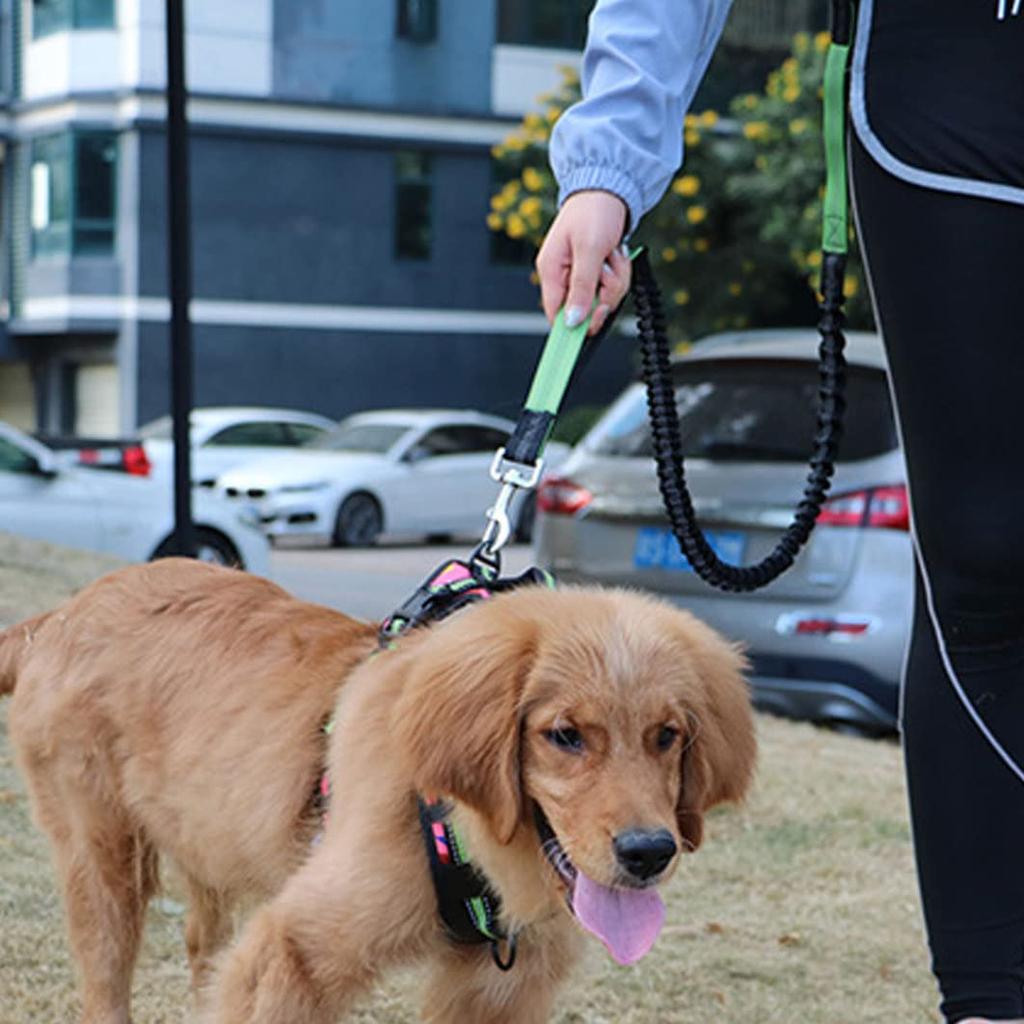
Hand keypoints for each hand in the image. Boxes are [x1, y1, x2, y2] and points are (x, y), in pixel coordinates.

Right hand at [535, 190, 631, 336]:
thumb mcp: (589, 249)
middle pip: (586, 310)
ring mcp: (581, 276)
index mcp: (551, 272)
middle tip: (609, 271)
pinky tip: (615, 255)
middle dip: (605, 294)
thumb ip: (581, 287)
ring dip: (616, 280)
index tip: (589, 333)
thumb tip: (572, 321)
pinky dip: (620, 273)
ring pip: (604, 299)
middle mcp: (564, 278)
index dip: (573, 327)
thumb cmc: (594, 211)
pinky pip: (613, 287)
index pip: (556, 315)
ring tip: (612, 256)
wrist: (609, 189)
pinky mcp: (597, 273)